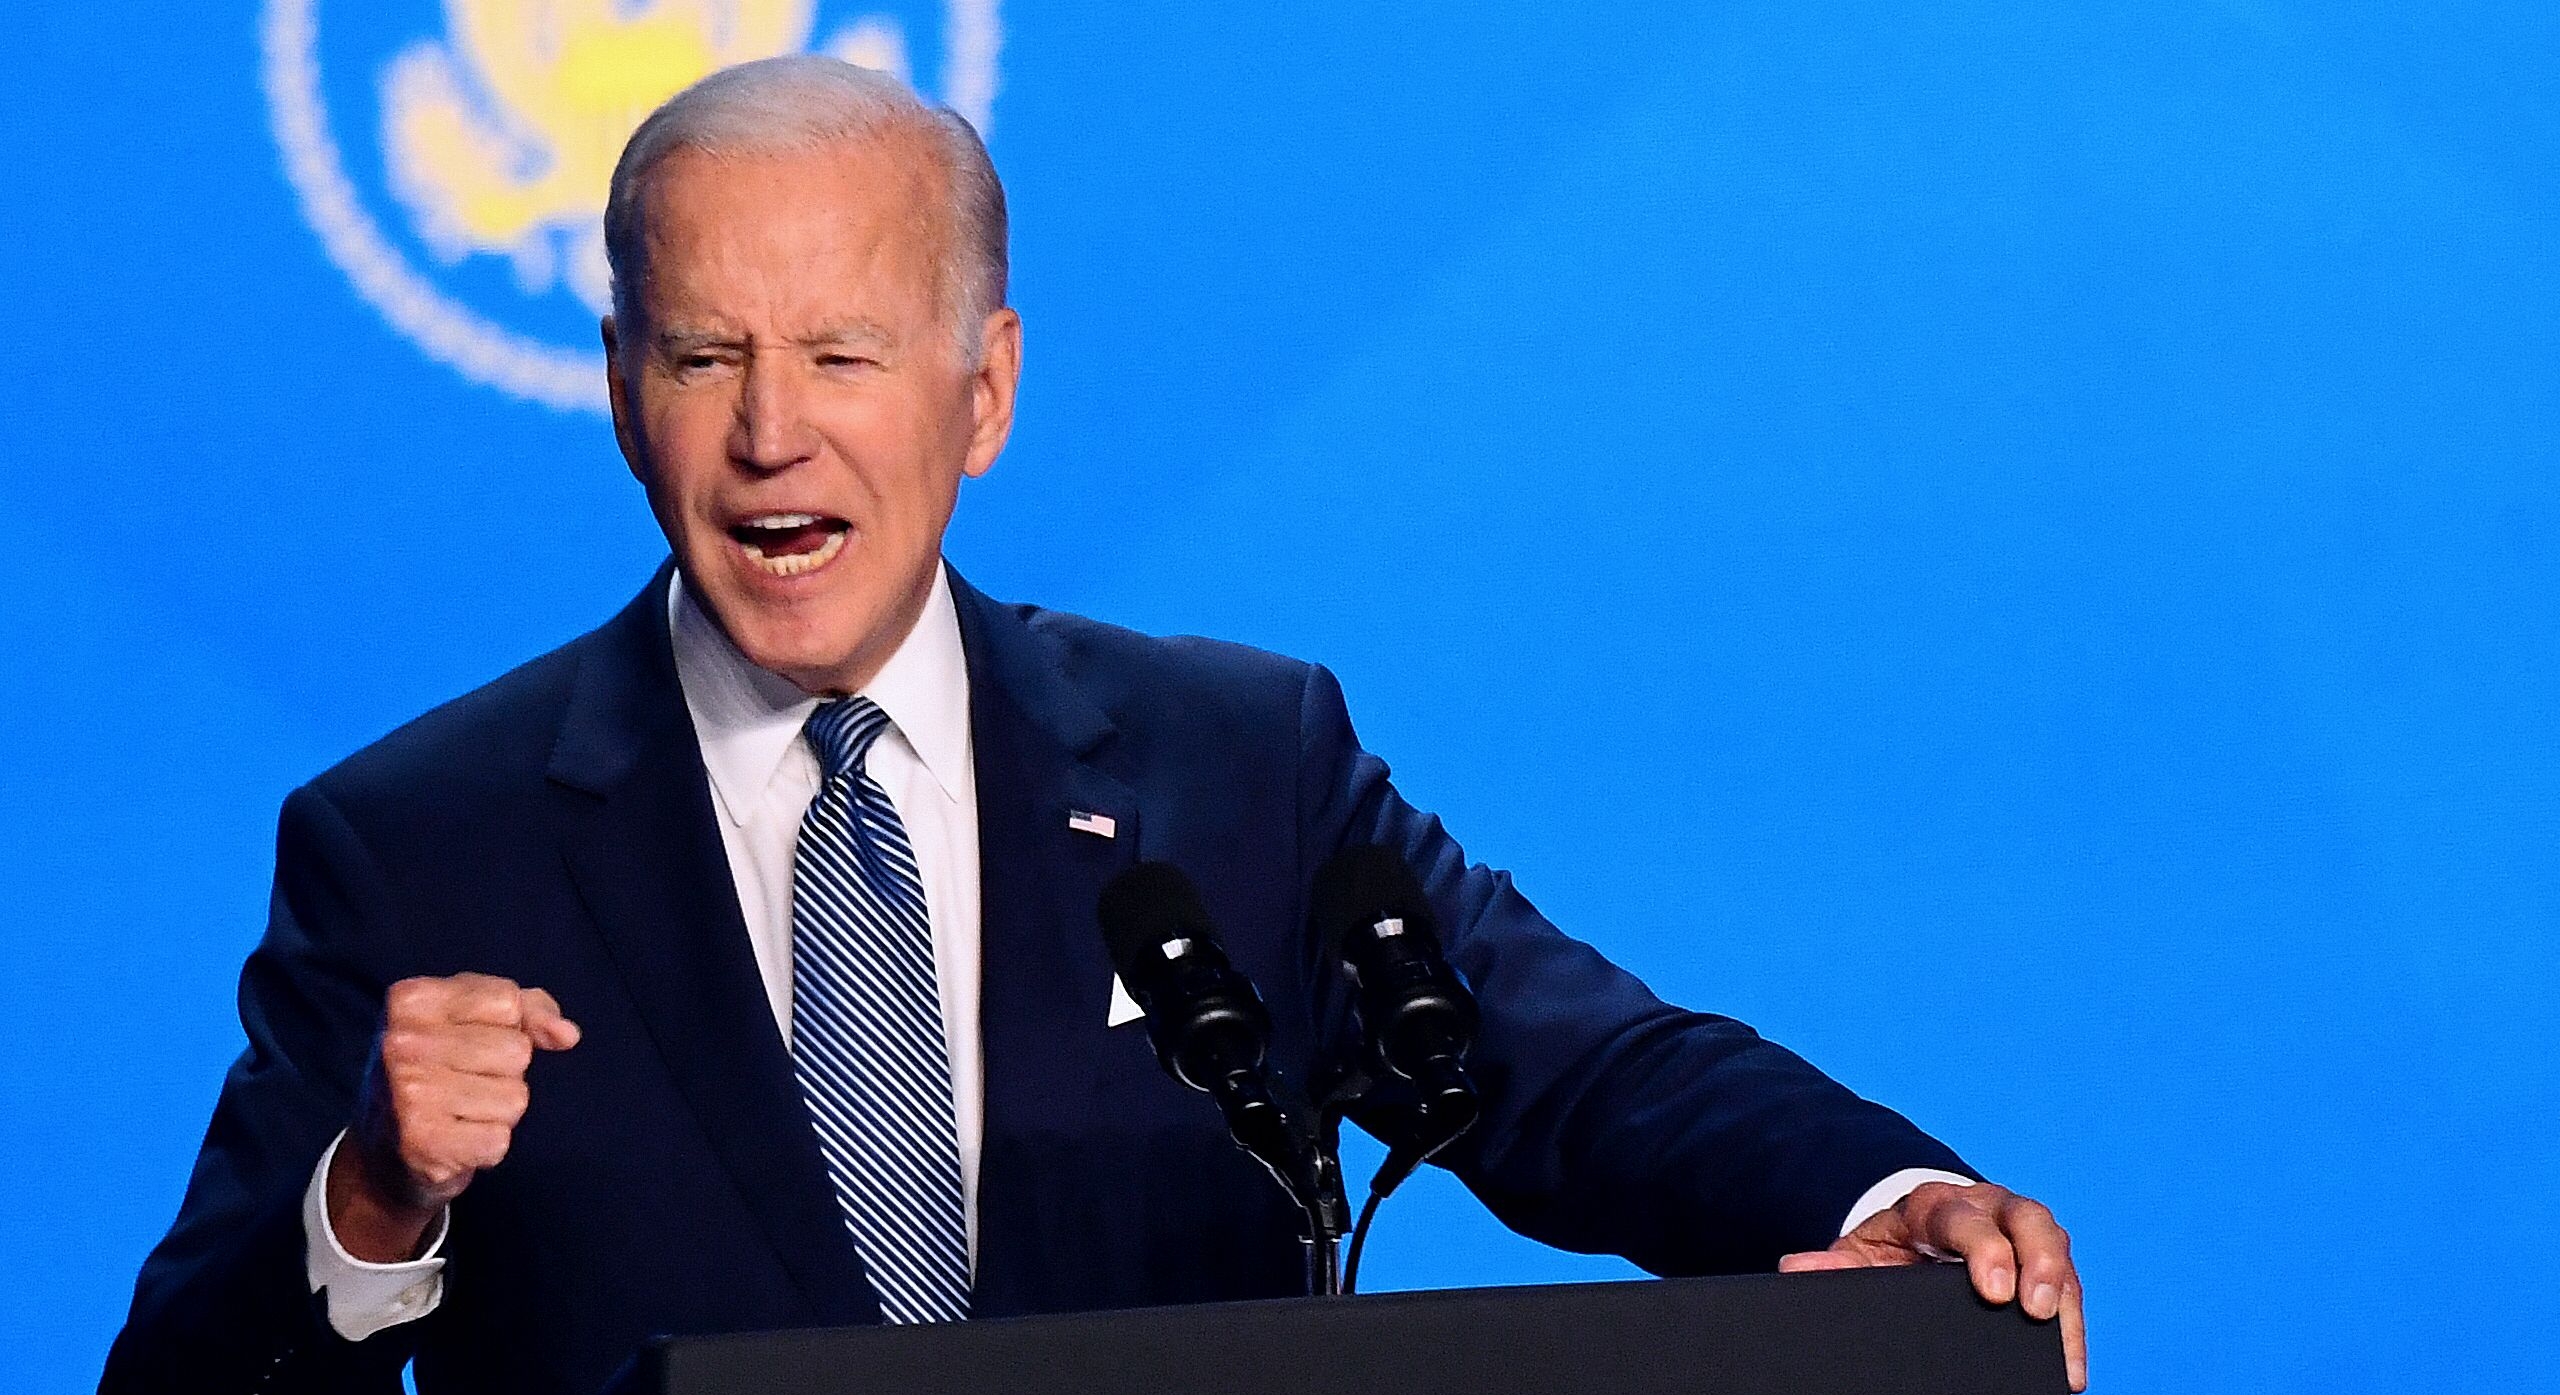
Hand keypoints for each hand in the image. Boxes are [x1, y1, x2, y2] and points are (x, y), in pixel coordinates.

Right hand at [327, 973, 580, 1261]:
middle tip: (461, 1083)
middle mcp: (401, 1042)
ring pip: (515, 1098)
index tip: (467, 1041)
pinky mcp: (421, 1144)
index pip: (508, 1002)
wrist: (385, 1151)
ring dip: (498, 1112)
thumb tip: (568, 1035)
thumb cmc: (441, 1069)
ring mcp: (407, 1094)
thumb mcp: (476, 1018)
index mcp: (411, 999)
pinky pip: (499, 1140)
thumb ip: (529, 1009)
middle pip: (517, 1051)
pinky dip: (486, 1146)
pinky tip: (453, 1141)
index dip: (505, 1026)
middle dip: (504, 1072)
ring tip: (457, 1112)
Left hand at [1780, 1181, 2085, 1390]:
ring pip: (2055, 1244)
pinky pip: (2067, 1280)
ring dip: (2065, 1292)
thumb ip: (1831, 1265)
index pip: (1962, 1217)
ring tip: (2063, 1347)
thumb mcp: (1858, 1255)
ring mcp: (2018, 1228)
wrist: (1911, 1238)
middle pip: (2027, 1218)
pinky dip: (2072, 1321)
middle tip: (2038, 1309)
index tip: (1993, 1289)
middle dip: (2039, 1262)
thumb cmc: (1887, 1249)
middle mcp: (1985, 1206)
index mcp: (1933, 1204)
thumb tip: (1796, 1268)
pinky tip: (2069, 1362)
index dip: (1983, 1248)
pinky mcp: (2041, 1257)